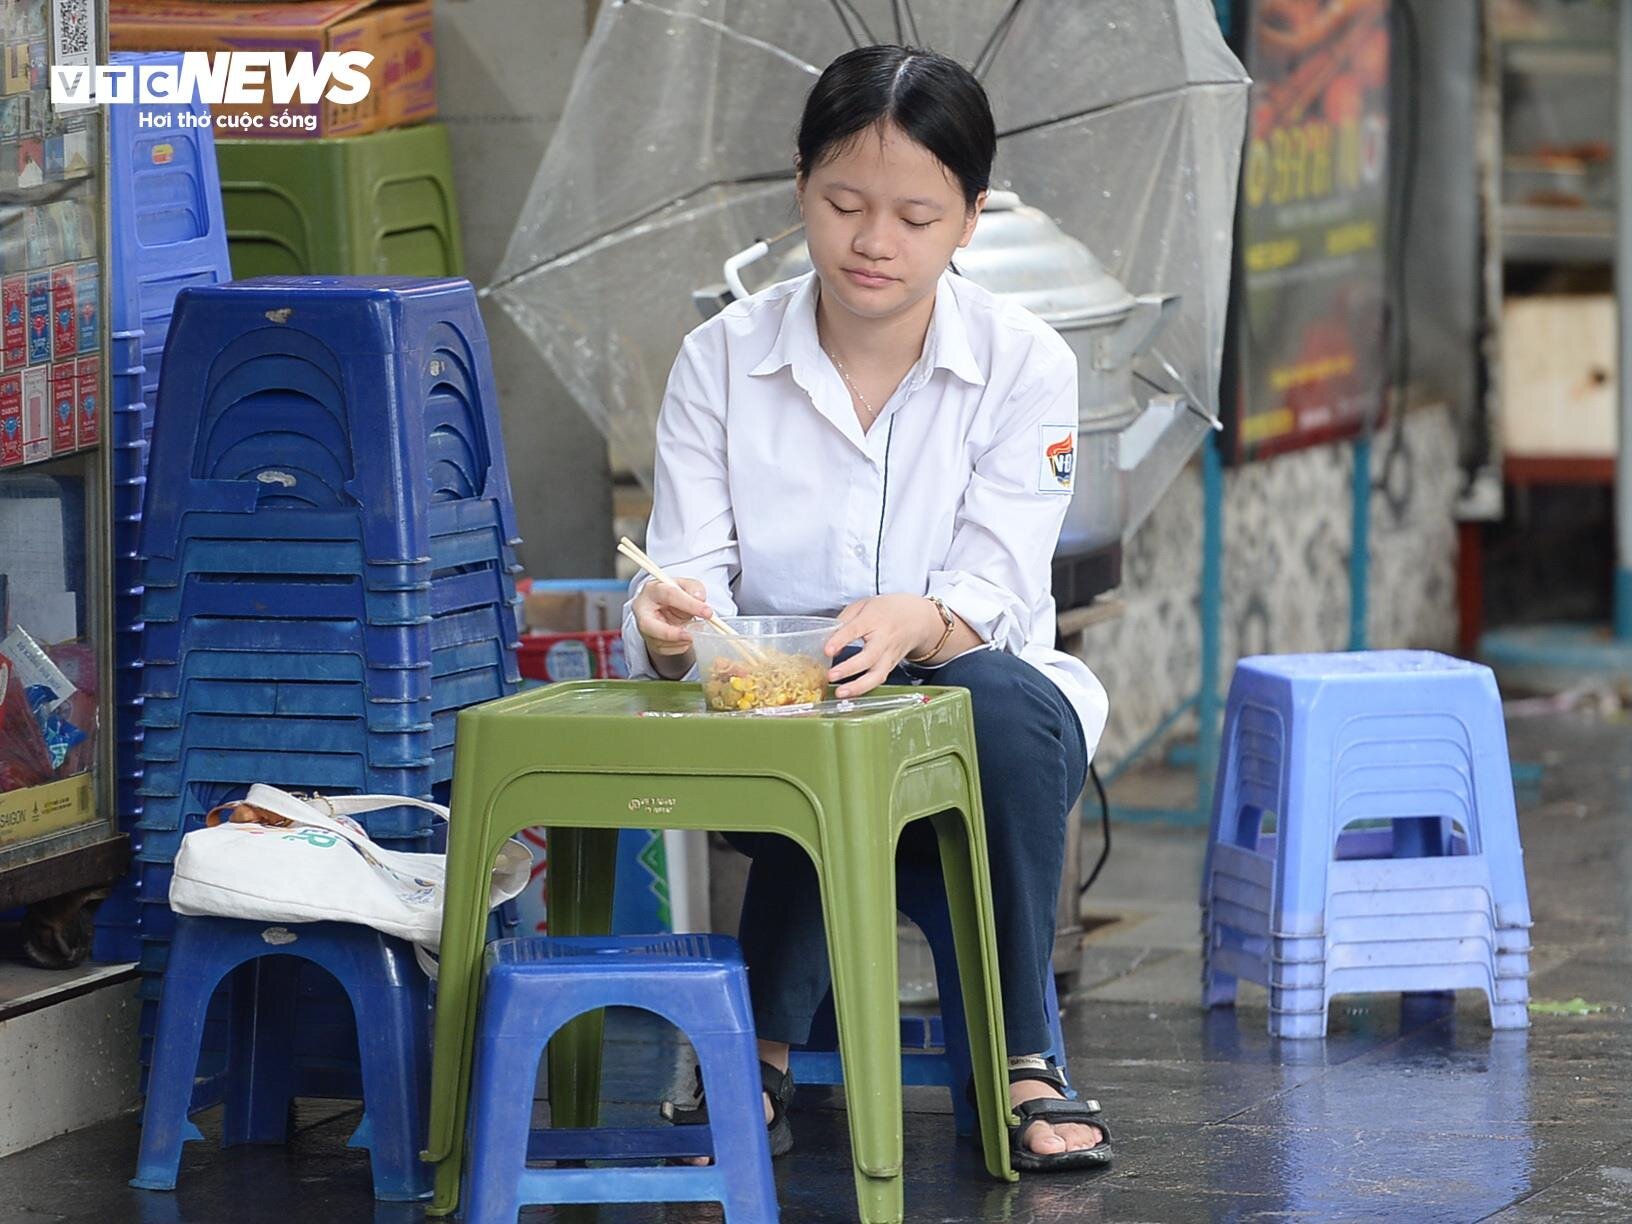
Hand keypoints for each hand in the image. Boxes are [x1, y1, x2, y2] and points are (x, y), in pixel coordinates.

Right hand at [632, 576, 712, 659]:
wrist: (666, 606)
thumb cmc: (675, 594)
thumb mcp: (687, 585)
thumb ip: (695, 589)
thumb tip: (699, 599)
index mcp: (652, 590)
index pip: (669, 596)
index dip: (689, 604)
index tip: (708, 613)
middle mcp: (643, 609)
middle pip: (648, 625)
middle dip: (670, 633)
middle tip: (690, 636)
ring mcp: (644, 627)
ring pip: (657, 641)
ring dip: (679, 641)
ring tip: (693, 634)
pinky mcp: (649, 640)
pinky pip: (663, 649)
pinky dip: (679, 647)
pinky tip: (686, 639)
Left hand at [823, 594, 942, 699]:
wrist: (917, 619)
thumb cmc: (887, 610)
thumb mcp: (863, 605)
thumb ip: (844, 621)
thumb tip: (828, 640)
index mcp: (874, 619)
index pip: (856, 630)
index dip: (840, 640)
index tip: (827, 650)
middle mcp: (884, 639)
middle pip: (868, 657)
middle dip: (849, 668)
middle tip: (831, 676)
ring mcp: (889, 655)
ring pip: (877, 675)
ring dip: (858, 686)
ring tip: (841, 693)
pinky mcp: (891, 666)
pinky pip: (878, 679)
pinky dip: (865, 688)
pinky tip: (850, 693)